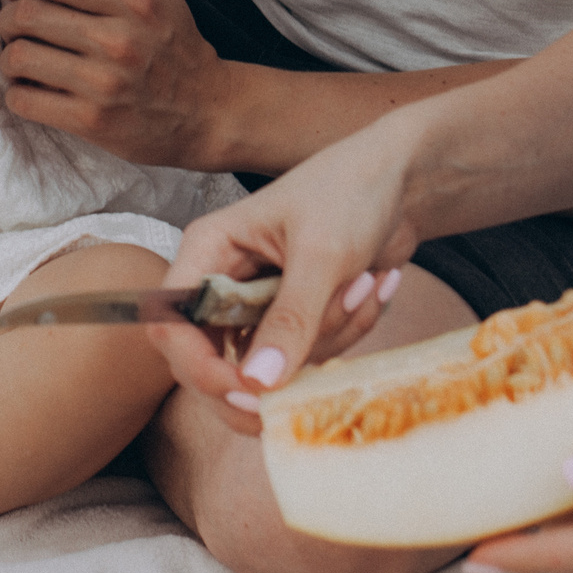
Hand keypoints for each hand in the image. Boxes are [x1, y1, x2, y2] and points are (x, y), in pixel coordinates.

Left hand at [0, 0, 224, 166]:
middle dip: (6, 17)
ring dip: (8, 57)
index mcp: (133, 2)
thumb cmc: (181, 47)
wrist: (211, 113)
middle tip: (8, 23)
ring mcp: (104, 85)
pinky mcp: (92, 123)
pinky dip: (17, 94)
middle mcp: (119, 41)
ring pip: (20, 58)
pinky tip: (28, 89)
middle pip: (28, 16)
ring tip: (16, 57)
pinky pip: (25, 101)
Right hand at [144, 127, 423, 429]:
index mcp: (208, 251)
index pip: (172, 325)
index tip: (249, 392)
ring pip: (269, 365)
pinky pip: (306, 357)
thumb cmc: (350, 193)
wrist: (401, 180)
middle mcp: (223, 282)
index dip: (199, 367)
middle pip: (208, 362)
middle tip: (301, 390)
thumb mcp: (322, 254)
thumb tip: (257, 383)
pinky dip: (345, 334)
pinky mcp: (294, 319)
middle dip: (266, 373)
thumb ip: (290, 318)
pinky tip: (369, 288)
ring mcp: (258, 304)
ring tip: (363, 285)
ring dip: (327, 338)